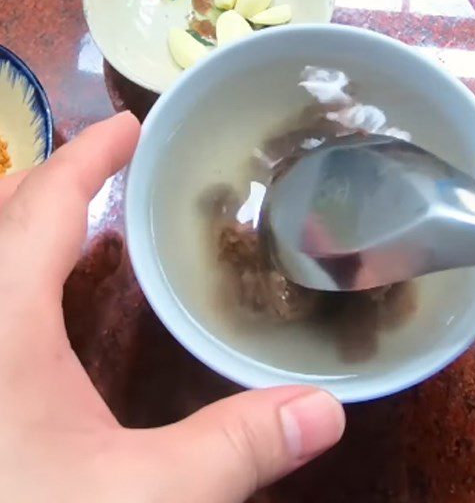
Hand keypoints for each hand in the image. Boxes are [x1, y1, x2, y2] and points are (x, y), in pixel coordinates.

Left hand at [0, 113, 343, 501]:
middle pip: (4, 215)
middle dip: (58, 179)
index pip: (46, 203)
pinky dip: (20, 274)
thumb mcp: (134, 499)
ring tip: (90, 222)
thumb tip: (328, 410)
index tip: (134, 123)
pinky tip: (49, 315)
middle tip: (121, 169)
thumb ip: (232, 448)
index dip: (91, 155)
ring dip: (31, 224)